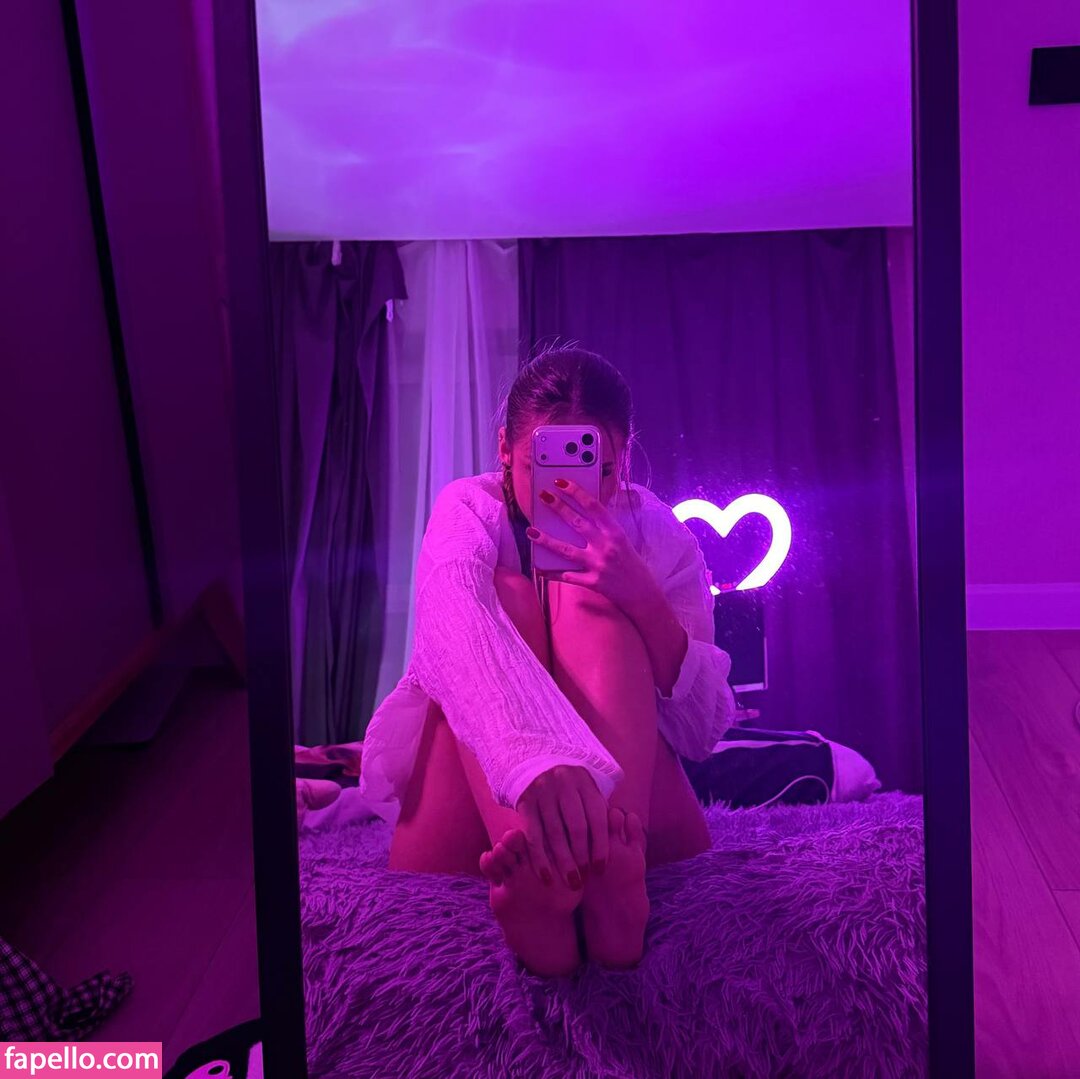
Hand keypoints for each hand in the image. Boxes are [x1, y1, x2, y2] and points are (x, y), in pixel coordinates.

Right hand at [515, 765, 609, 888]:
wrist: (532, 761)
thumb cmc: (566, 786)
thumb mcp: (584, 788)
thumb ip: (597, 808)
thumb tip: (618, 833)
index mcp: (584, 781)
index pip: (597, 818)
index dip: (601, 846)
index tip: (600, 869)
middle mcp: (564, 784)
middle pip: (576, 827)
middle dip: (582, 857)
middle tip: (584, 879)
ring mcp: (543, 791)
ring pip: (555, 833)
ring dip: (563, 862)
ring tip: (571, 882)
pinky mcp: (525, 801)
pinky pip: (533, 835)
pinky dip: (539, 858)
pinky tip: (546, 876)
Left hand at [527, 478, 652, 611]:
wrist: (643, 594)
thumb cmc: (632, 564)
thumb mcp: (623, 541)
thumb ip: (604, 529)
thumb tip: (580, 515)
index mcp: (615, 532)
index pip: (594, 507)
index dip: (576, 493)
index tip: (561, 483)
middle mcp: (606, 546)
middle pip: (577, 523)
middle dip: (558, 508)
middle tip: (543, 496)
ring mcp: (598, 565)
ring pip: (566, 550)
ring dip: (546, 540)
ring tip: (530, 531)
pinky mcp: (593, 582)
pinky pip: (567, 576)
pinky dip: (552, 573)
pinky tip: (538, 568)